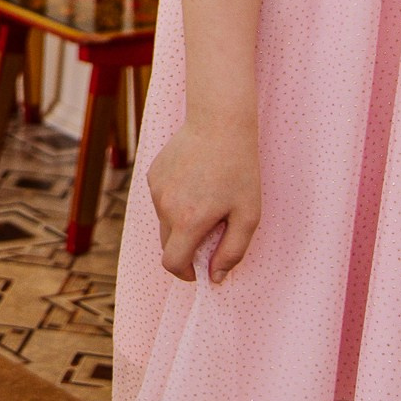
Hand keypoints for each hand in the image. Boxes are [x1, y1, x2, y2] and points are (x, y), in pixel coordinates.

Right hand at [146, 114, 261, 282]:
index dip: (186, 273)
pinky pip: (161, 199)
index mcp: (188, 221)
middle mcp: (165, 207)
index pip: (172, 263)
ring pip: (164, 221)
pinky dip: (175, 201)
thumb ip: (232, 252)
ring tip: (207, 198)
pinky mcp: (153, 173)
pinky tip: (195, 181)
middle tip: (212, 231)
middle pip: (167, 244)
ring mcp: (156, 189)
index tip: (200, 271)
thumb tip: (216, 277)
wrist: (219, 123)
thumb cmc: (239, 169)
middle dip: (186, 248)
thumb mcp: (248, 215)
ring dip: (181, 222)